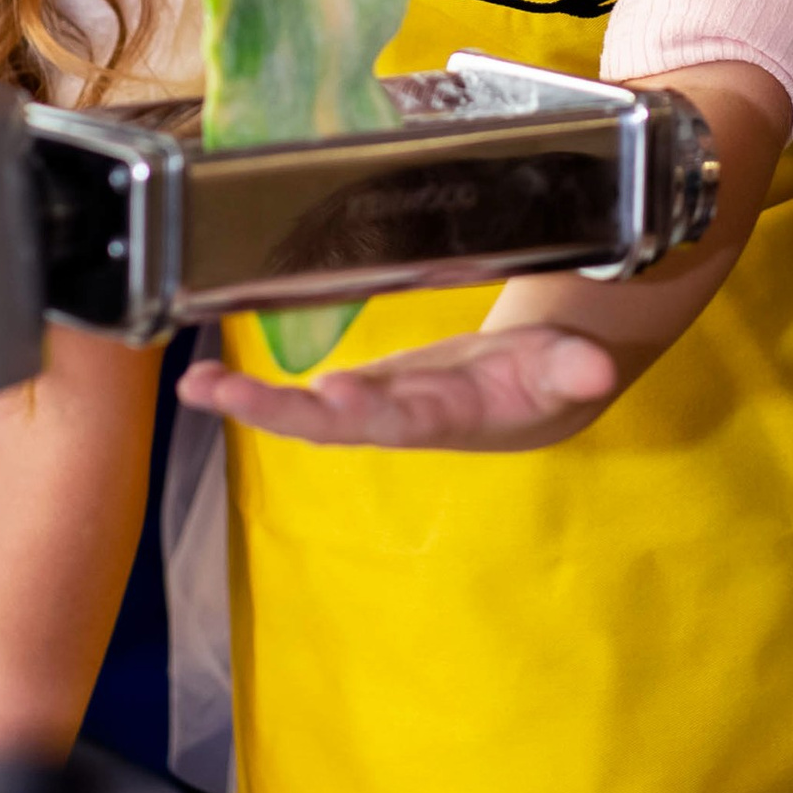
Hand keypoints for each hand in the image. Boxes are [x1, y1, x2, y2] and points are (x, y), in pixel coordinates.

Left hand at [179, 326, 622, 453]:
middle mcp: (404, 417)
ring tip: (195, 386)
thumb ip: (576, 369)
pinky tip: (202, 381)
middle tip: (224, 396)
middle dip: (281, 412)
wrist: (536, 398)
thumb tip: (597, 369)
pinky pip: (301, 398)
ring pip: (308, 415)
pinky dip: (253, 392)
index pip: (408, 414)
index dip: (370, 408)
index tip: (332, 396)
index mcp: (453, 413)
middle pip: (338, 423)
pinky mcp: (362, 391)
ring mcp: (377, 407)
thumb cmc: (547, 377)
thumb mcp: (568, 369)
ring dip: (251, 404)